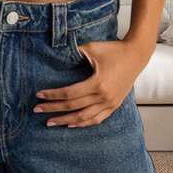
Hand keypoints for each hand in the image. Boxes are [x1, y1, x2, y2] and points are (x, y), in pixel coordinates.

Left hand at [34, 39, 149, 127]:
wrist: (136, 55)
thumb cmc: (112, 49)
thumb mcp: (91, 48)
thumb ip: (74, 53)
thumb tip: (55, 55)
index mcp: (97, 83)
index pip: (69, 93)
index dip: (52, 95)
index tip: (38, 96)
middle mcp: (104, 97)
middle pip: (73, 107)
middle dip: (53, 109)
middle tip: (37, 110)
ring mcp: (110, 103)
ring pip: (84, 117)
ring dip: (65, 121)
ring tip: (50, 122)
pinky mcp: (114, 105)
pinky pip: (97, 119)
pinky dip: (83, 123)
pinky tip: (71, 124)